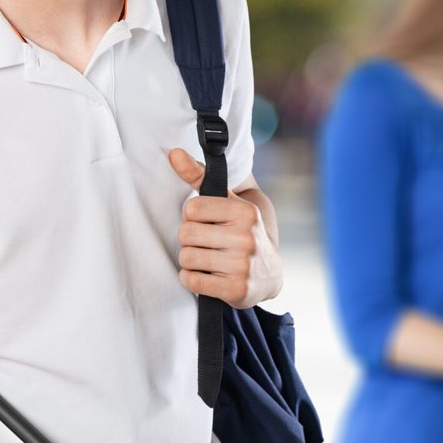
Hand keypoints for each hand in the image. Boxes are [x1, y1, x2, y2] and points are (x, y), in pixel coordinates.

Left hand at [170, 149, 282, 308]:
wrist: (269, 274)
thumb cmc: (241, 233)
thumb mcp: (227, 203)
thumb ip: (199, 176)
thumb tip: (173, 152)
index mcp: (245, 211)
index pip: (192, 208)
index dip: (192, 217)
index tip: (206, 223)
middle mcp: (247, 237)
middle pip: (186, 234)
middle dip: (190, 240)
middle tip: (206, 244)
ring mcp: (243, 264)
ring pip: (186, 258)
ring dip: (190, 261)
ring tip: (207, 260)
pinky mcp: (236, 290)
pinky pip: (192, 281)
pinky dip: (192, 280)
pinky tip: (207, 276)